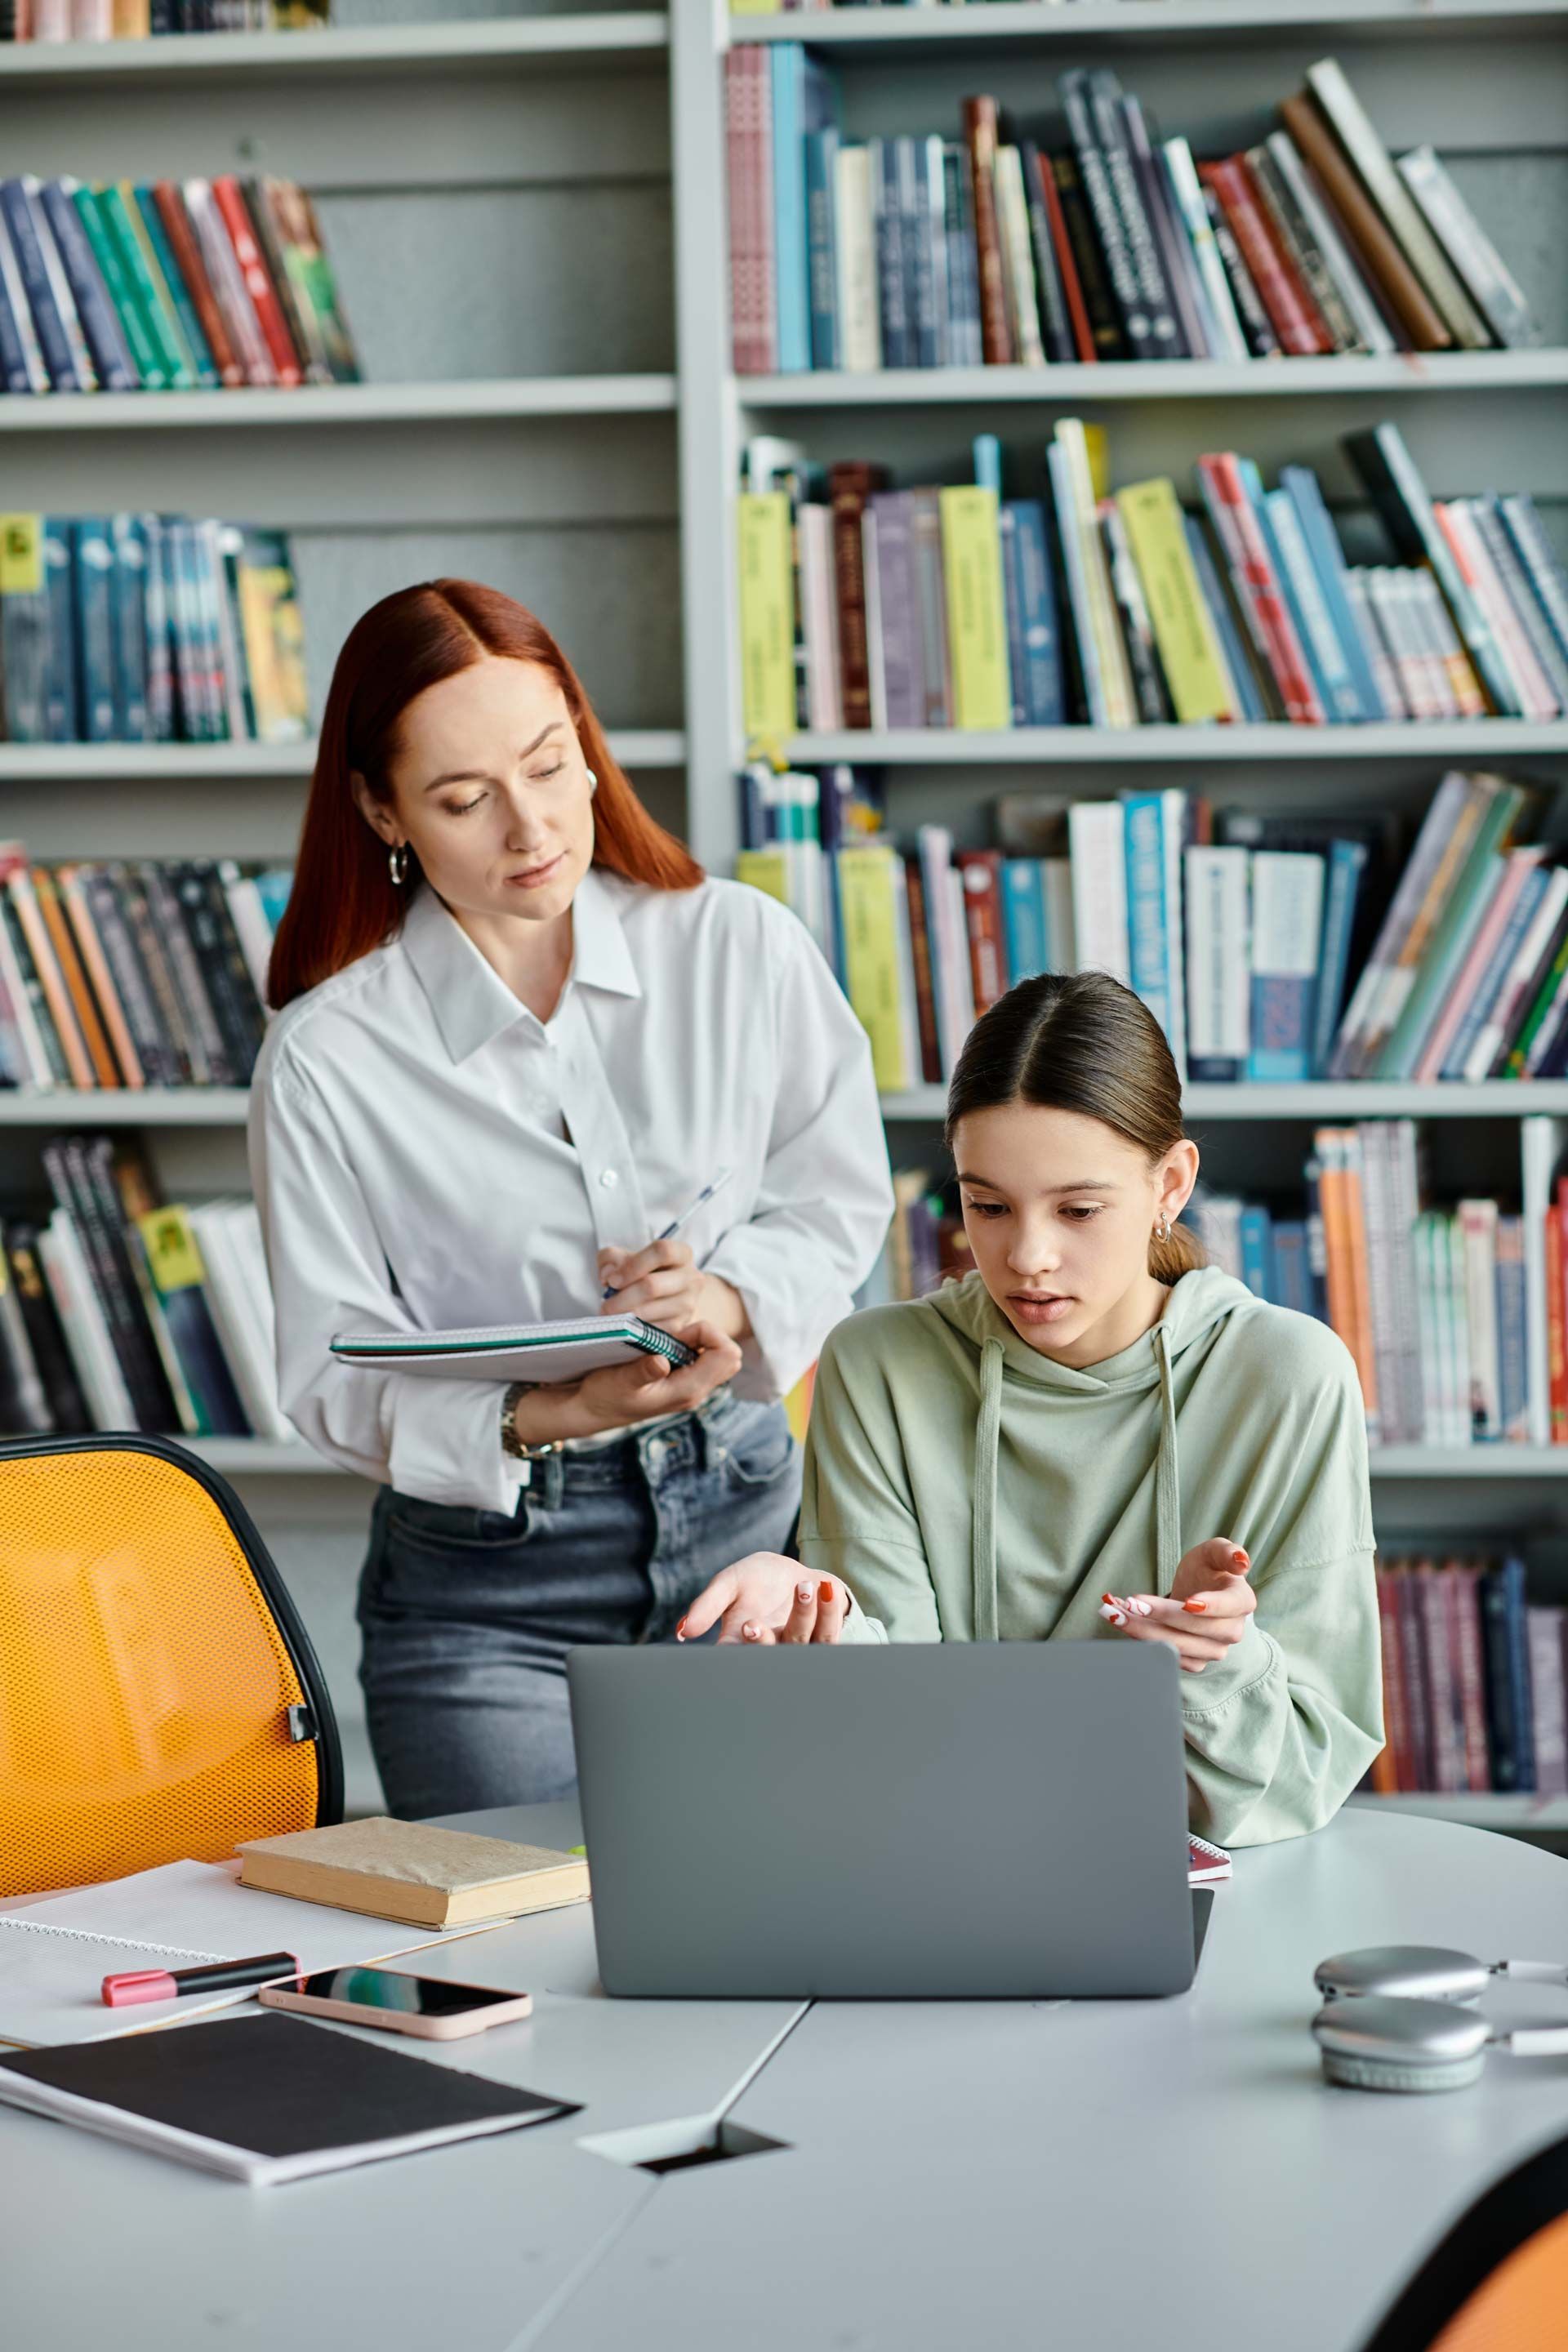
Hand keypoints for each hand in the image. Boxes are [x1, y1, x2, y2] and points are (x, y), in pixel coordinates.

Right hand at [517, 1320, 743, 1444]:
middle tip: (677, 1335)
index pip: (727, 1354)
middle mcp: (696, 1390)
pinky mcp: (682, 1382)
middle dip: (709, 1336)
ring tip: (668, 1341)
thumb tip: (662, 1362)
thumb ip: (642, 1371)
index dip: (707, 1334)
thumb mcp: (619, 1381)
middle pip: (730, 1356)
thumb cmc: (604, 1396)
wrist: (592, 1410)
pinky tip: (664, 1347)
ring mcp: (691, 1387)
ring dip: (699, 1341)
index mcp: (688, 1390)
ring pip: (719, 1357)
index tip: (678, 1333)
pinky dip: (691, 1346)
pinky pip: (703, 1359)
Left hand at [598, 1238, 747, 1343]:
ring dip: (624, 1315)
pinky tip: (623, 1324)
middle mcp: (691, 1278)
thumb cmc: (643, 1272)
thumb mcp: (626, 1256)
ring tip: (610, 1315)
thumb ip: (612, 1258)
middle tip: (605, 1305)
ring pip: (650, 1310)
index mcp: (681, 1254)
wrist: (666, 1296)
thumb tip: (608, 1275)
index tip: (612, 1280)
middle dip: (622, 1298)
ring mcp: (688, 1304)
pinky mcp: (680, 1326)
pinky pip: (651, 1330)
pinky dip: (633, 1328)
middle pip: (652, 1286)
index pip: (661, 1252)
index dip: (633, 1266)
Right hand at [677, 1553, 850, 1644]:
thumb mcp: (727, 1585)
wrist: (791, 1575)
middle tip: (758, 1618)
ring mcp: (797, 1649)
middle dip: (765, 1638)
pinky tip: (824, 1588)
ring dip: (803, 1616)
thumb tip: (683, 1631)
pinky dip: (828, 1613)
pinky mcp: (822, 1641)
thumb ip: (707, 1605)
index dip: (734, 1658)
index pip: (731, 1662)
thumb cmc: (754, 1582)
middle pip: (768, 1657)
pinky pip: (829, 1636)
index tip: (742, 1631)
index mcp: (739, 1646)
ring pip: (802, 1644)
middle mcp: (769, 1653)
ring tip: (802, 1587)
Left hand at [1098, 1538, 1254, 1674]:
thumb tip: (1241, 1560)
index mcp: (1242, 1601)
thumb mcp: (1213, 1552)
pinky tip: (1121, 1621)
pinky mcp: (1194, 1662)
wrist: (1197, 1593)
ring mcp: (1213, 1650)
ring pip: (1177, 1646)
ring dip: (1142, 1630)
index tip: (1187, 1602)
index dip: (1209, 1606)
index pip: (1229, 1607)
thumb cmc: (1206, 1570)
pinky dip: (1140, 1641)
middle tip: (1131, 1602)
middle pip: (1196, 1628)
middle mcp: (1232, 1631)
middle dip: (1161, 1616)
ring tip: (1115, 1612)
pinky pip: (1166, 1657)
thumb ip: (1226, 1551)